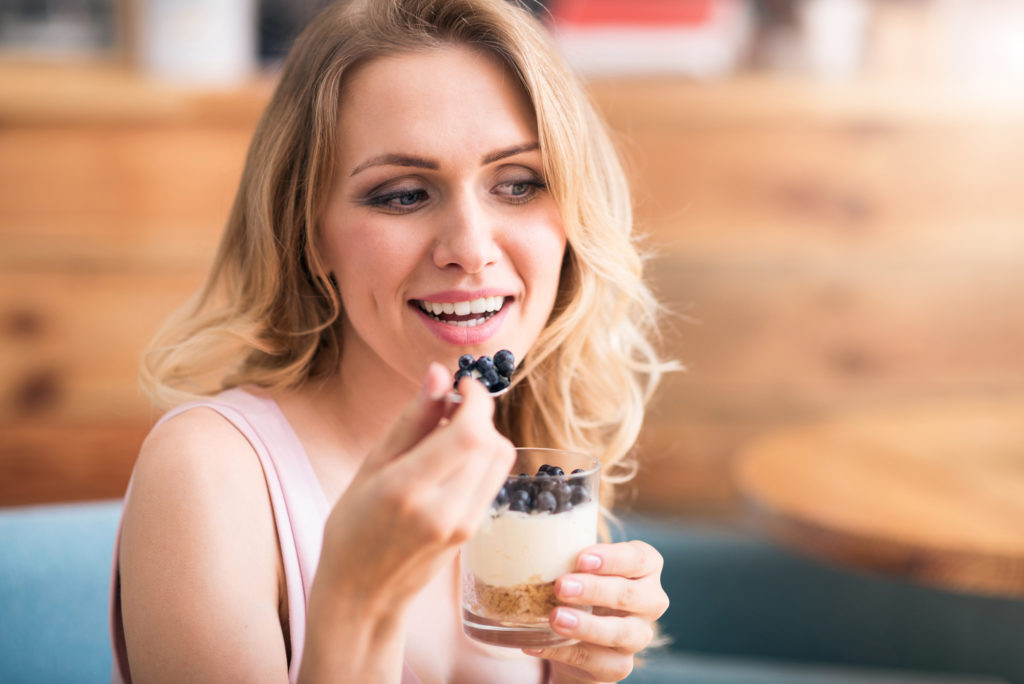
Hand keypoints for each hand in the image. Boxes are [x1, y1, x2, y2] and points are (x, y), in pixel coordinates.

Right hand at [314, 363, 515, 615]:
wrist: (362, 595)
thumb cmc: (352, 528)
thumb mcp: (371, 467)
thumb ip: (411, 419)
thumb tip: (438, 372)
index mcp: (408, 490)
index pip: (469, 433)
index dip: (475, 399)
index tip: (462, 383)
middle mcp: (443, 510)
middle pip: (491, 443)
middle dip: (479, 412)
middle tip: (451, 405)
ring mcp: (463, 525)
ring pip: (500, 459)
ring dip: (484, 434)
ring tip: (450, 433)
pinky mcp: (474, 532)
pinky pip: (493, 479)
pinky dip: (482, 458)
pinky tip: (454, 459)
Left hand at [525, 541, 668, 682]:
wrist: (579, 632)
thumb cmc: (581, 582)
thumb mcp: (579, 564)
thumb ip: (568, 552)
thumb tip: (533, 540)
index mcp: (646, 567)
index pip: (638, 559)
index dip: (612, 558)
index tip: (581, 558)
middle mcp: (650, 601)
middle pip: (630, 595)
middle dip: (595, 590)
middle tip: (561, 586)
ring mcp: (638, 636)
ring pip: (620, 633)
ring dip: (586, 625)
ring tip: (554, 618)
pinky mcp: (619, 665)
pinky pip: (597, 662)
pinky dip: (565, 653)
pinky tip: (537, 644)